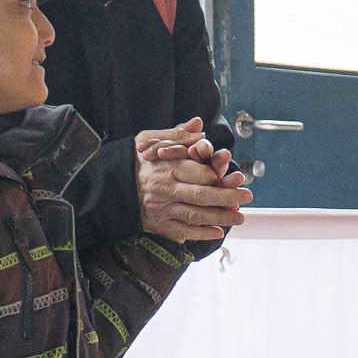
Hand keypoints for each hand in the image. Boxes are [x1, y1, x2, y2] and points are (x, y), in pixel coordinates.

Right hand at [134, 119, 250, 243]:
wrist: (110, 184)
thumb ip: (178, 134)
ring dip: (220, 217)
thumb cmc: (137, 160)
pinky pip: (182, 231)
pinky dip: (200, 233)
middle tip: (247, 196)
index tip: (233, 176)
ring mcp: (162, 208)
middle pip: (201, 195)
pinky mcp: (158, 223)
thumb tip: (199, 124)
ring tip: (239, 216)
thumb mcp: (151, 139)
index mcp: (166, 167)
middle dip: (228, 197)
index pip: (198, 172)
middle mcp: (165, 189)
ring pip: (195, 215)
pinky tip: (217, 232)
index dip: (217, 175)